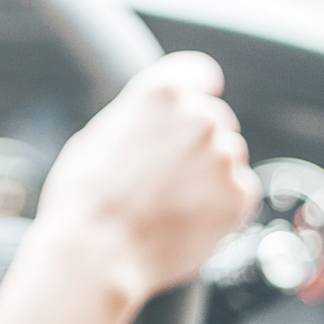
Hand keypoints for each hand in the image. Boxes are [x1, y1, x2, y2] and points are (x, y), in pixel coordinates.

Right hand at [29, 50, 258, 304]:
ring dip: (210, 174)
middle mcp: (199, 116)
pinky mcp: (239, 194)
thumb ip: (136, 118)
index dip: (197, 90)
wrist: (97, 251)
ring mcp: (223, 155)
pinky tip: (186, 217)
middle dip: (196, 142)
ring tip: (171, 201)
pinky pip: (239, 192)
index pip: (201, 72)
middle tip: (166, 173)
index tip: (194, 103)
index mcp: (160, 93)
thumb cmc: (84, 198)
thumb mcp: (97, 135)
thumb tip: (149, 122)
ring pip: (228, 156)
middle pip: (215, 119)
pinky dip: (221, 204)